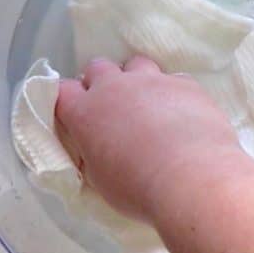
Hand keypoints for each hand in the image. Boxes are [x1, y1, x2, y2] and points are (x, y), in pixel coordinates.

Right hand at [55, 56, 248, 221]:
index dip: (68, 100)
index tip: (75, 113)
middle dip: (100, 82)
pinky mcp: (184, 84)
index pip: (62, 91)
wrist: (191, 177)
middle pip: (98, 67)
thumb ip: (94, 154)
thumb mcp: (100, 179)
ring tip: (148, 105)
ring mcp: (151, 81)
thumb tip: (98, 149)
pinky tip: (182, 114)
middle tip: (111, 108)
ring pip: (136, 64)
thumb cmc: (138, 188)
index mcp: (86, 113)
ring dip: (136, 79)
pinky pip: (174, 79)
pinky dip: (172, 93)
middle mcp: (115, 88)